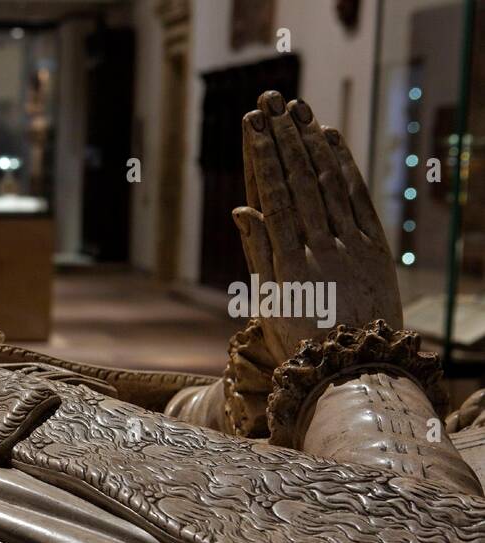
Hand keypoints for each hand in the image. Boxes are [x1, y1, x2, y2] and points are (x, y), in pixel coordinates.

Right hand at [234, 91, 401, 361]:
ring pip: (329, 185)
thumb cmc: (302, 339)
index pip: (275, 198)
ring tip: (297, 109)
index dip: (264, 158)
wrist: (354, 366)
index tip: (253, 126)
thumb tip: (243, 207)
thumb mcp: (271, 302)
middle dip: (285, 138)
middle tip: (271, 102)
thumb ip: (259, 251)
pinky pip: (357, 199)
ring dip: (312, 142)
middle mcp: (322, 249)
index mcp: (290, 264)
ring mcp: (351, 246)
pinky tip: (330, 139)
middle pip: (301, 182)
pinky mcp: (375, 247)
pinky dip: (343, 166)